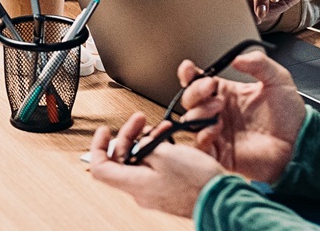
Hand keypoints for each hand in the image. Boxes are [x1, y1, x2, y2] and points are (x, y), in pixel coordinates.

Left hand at [87, 112, 223, 217]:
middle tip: (140, 120)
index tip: (104, 131)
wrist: (221, 199)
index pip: (100, 167)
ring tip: (161, 128)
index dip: (98, 146)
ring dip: (146, 141)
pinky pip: (153, 169)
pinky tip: (169, 140)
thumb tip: (140, 144)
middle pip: (121, 160)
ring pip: (139, 162)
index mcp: (134, 183)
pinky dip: (158, 152)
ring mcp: (153, 192)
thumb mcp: (166, 154)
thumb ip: (146, 146)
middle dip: (129, 136)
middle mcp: (140, 191)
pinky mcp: (166, 190)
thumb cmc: (197, 182)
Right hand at [177, 50, 304, 183]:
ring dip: (198, 111)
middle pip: (190, 100)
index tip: (190, 68)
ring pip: (190, 121)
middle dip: (194, 91)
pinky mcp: (220, 153)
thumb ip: (259, 63)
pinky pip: (200, 146)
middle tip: (210, 88)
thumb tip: (237, 57)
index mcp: (227, 93)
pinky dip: (202, 135)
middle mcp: (218, 112)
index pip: (198, 81)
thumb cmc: (291, 116)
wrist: (300, 143)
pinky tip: (215, 128)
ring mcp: (218, 132)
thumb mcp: (278, 79)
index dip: (189, 74)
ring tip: (217, 108)